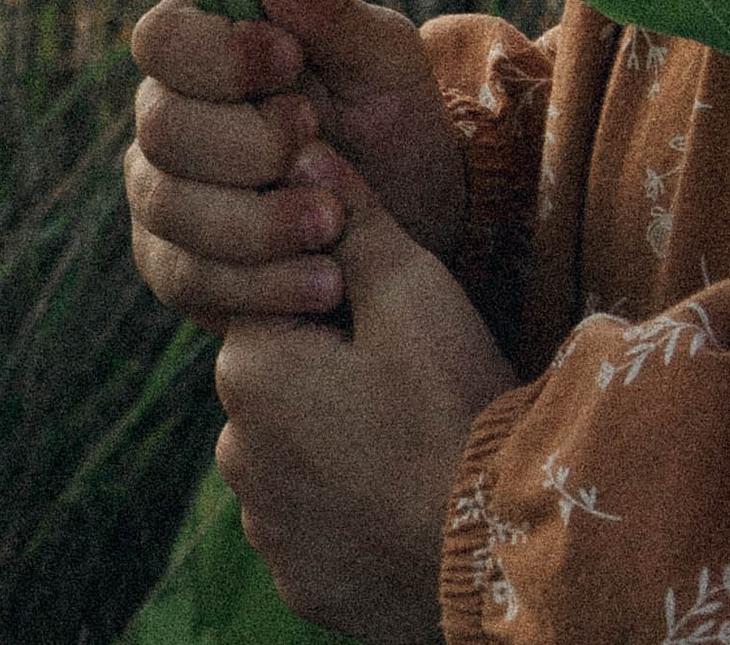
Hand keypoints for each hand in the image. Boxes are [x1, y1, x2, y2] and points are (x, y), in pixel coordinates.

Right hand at [127, 0, 467, 325]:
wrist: (415, 222)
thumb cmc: (392, 119)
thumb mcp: (379, 58)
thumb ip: (326, 8)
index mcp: (206, 42)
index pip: (161, 39)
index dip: (218, 56)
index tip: (291, 61)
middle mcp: (166, 113)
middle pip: (159, 127)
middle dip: (248, 146)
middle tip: (321, 148)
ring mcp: (162, 192)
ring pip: (168, 208)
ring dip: (257, 221)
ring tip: (335, 223)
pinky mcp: (177, 266)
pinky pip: (186, 278)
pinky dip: (258, 285)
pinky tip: (324, 281)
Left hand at [217, 157, 512, 644]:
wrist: (494, 553)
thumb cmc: (451, 405)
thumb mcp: (410, 290)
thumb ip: (349, 216)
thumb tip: (301, 149)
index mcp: (248, 367)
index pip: (278, 298)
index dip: (342, 293)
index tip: (397, 317)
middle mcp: (234, 450)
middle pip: (285, 375)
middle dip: (337, 366)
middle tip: (416, 378)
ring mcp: (264, 527)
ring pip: (298, 449)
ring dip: (340, 437)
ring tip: (417, 440)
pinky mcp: (298, 581)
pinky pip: (315, 519)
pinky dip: (351, 504)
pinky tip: (406, 495)